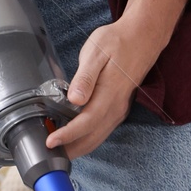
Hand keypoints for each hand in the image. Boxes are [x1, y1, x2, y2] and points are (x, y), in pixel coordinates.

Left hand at [46, 0, 190, 158]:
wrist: (143, 36)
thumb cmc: (117, 41)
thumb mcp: (96, 52)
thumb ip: (85, 77)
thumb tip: (75, 100)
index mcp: (109, 94)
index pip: (85, 123)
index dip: (67, 135)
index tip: (49, 141)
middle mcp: (116, 107)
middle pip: (92, 138)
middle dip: (70, 149)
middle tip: (48, 154)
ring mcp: (119, 108)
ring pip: (98, 137)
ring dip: (79, 147)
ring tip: (57, 150)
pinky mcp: (119, 107)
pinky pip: (103, 130)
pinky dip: (88, 138)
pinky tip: (75, 137)